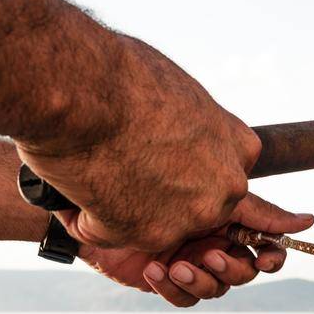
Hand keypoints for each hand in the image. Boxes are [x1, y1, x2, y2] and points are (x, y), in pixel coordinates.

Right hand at [16, 37, 260, 251]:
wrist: (84, 93)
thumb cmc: (123, 76)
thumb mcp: (181, 93)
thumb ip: (192, 126)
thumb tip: (179, 132)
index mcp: (239, 149)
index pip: (219, 170)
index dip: (183, 162)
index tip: (156, 150)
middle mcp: (224, 190)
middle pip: (192, 204)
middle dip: (158, 192)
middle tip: (121, 163)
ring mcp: (188, 219)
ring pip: (149, 223)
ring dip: (120, 205)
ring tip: (94, 168)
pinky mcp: (146, 238)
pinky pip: (107, 233)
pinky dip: (84, 217)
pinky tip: (74, 183)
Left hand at [80, 194, 313, 306]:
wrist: (78, 190)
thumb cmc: (131, 168)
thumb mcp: (194, 179)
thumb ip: (245, 204)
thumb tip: (304, 220)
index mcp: (225, 204)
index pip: (264, 224)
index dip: (280, 237)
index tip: (293, 235)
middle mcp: (212, 232)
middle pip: (248, 264)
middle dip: (239, 265)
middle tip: (213, 256)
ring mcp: (189, 255)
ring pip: (220, 284)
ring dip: (207, 279)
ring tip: (180, 265)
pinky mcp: (164, 277)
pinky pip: (185, 298)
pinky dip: (174, 288)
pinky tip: (153, 269)